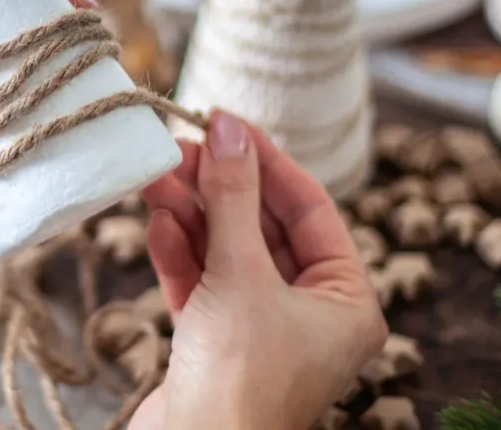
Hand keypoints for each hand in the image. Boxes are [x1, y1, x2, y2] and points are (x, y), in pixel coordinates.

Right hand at [129, 112, 386, 429]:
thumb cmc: (239, 380)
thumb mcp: (241, 274)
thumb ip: (233, 198)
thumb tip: (228, 129)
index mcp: (345, 302)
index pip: (309, 209)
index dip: (266, 160)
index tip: (224, 121)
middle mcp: (308, 314)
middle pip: (261, 227)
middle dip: (218, 187)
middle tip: (178, 146)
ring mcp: (259, 330)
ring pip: (224, 252)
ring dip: (190, 214)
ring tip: (155, 176)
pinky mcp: (214, 344)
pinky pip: (200, 283)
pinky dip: (178, 253)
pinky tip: (156, 222)